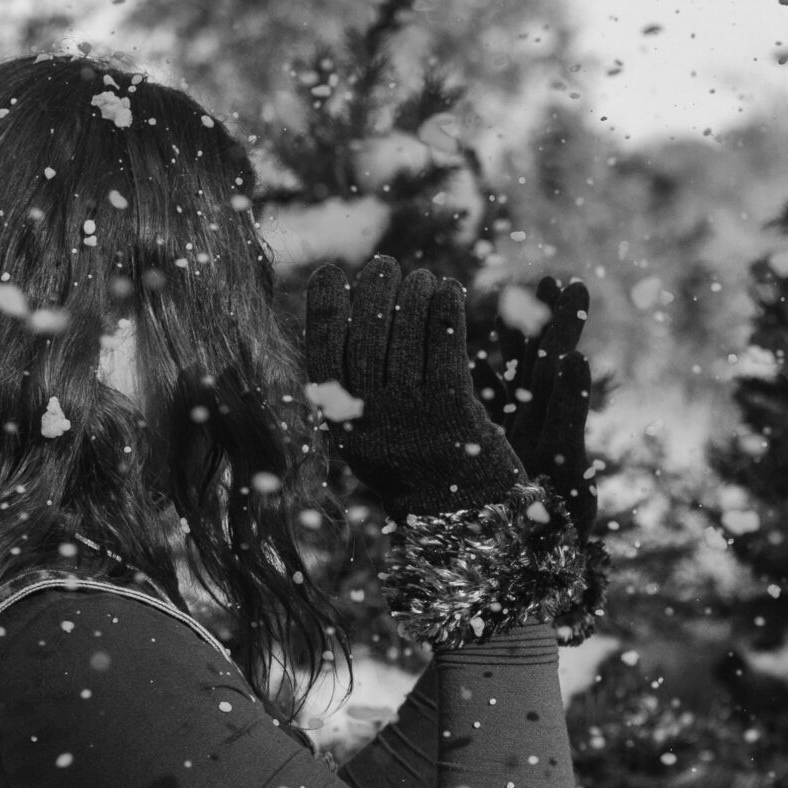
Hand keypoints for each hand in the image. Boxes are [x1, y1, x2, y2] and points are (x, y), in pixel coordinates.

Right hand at [304, 257, 524, 517]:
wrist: (464, 521)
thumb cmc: (415, 470)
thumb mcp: (370, 439)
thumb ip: (355, 395)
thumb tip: (347, 326)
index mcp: (343, 424)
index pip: (323, 352)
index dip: (324, 307)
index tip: (331, 272)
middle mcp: (372, 418)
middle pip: (365, 336)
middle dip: (373, 291)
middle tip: (384, 265)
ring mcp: (413, 414)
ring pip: (406, 336)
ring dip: (413, 295)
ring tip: (421, 276)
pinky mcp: (455, 410)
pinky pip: (446, 347)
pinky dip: (445, 311)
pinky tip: (448, 290)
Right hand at [474, 276, 598, 531]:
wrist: (519, 570)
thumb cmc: (552, 521)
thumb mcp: (563, 462)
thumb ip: (568, 411)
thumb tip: (577, 357)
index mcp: (550, 418)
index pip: (559, 359)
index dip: (563, 321)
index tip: (573, 284)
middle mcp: (528, 422)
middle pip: (534, 361)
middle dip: (538, 320)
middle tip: (546, 278)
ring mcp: (503, 435)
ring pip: (503, 380)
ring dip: (504, 342)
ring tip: (505, 302)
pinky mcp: (478, 451)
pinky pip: (473, 407)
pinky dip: (467, 381)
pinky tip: (454, 353)